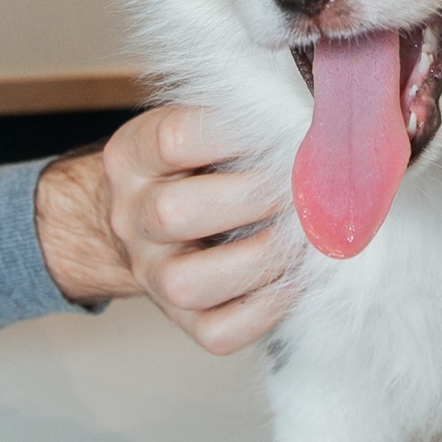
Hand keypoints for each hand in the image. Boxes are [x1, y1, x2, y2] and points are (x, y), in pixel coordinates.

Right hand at [34, 105, 293, 354]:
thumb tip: (311, 110)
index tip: (286, 124)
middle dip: (253, 197)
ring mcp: (151, 275)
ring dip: (262, 257)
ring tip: (306, 234)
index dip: (237, 133)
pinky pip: (218, 331)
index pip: (174, 139)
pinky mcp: (183, 321)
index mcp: (131, 157)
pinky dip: (267, 308)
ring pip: (188, 283)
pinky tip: (298, 277)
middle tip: (304, 184)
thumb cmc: (194, 165)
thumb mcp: (198, 123)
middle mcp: (131, 219)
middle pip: (174, 213)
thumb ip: (238, 114)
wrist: (151, 224)